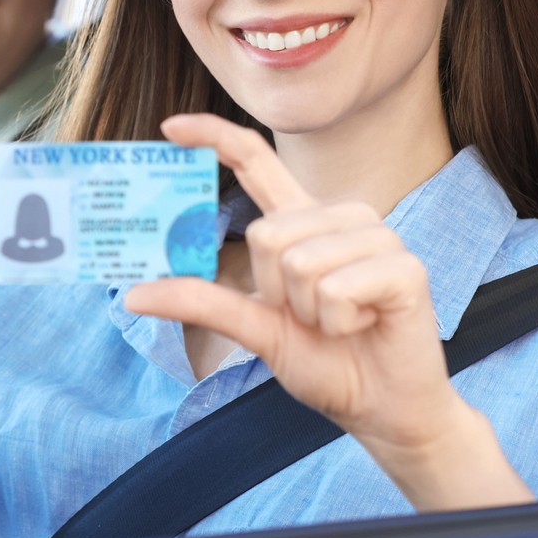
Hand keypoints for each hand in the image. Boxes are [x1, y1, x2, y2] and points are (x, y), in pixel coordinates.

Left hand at [124, 114, 531, 511]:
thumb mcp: (255, 328)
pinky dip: (338, 323)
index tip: (171, 127)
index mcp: (303, 221)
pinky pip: (336, 288)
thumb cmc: (326, 362)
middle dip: (276, 292)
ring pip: (300, 262)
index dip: (214, 138)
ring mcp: (378, 236)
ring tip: (342, 322)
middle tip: (311, 317)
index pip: (256, 161)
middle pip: (266, 234)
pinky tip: (364, 326)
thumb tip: (133, 295)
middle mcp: (340, 217)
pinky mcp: (404, 266)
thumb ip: (201, 302)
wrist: (383, 409)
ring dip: (310, 313)